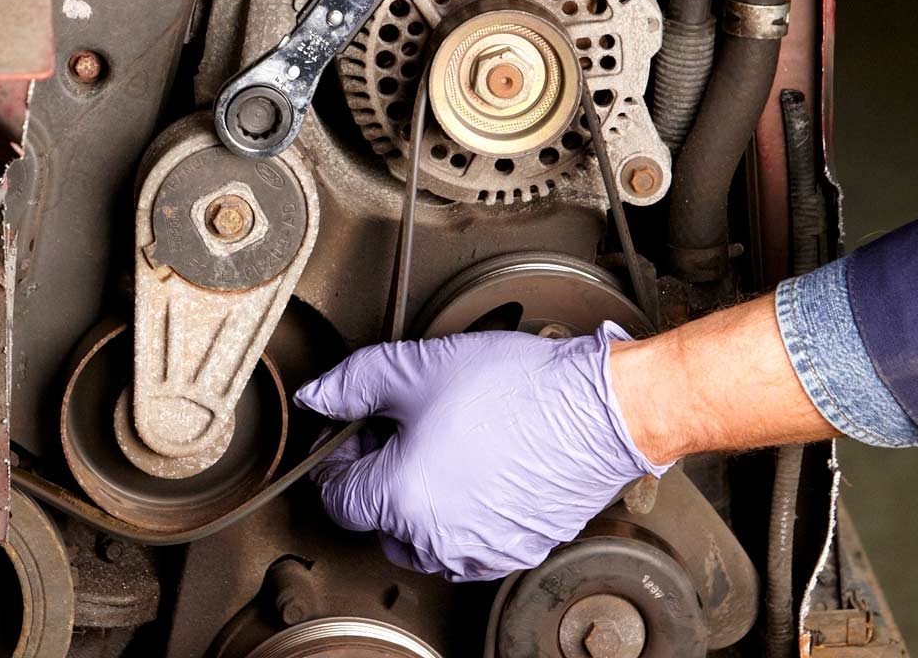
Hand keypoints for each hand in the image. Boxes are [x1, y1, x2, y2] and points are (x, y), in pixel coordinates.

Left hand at [294, 324, 665, 581]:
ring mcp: (479, 552)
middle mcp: (435, 540)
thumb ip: (356, 380)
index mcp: (401, 498)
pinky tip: (481, 462)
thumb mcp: (419, 366)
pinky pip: (467, 539)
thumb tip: (319, 394)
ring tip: (446, 440)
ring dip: (419, 496)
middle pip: (377, 518)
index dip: (339, 453)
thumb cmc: (518, 390)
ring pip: (422, 535)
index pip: (337, 493)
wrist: (598, 408)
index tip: (355, 429)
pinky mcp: (514, 550)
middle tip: (404, 425)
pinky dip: (462, 509)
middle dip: (380, 472)